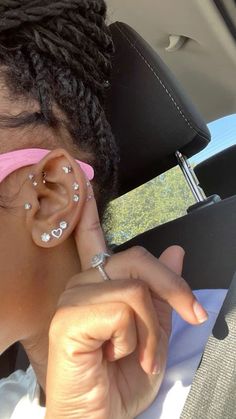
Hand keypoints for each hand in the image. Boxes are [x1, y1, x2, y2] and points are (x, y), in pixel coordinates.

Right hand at [45, 180, 207, 418]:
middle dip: (172, 291)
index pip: (94, 239)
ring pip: (134, 288)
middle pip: (137, 259)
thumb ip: (162, 291)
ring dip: (149, 329)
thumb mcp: (155, 333)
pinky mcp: (69, 317)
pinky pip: (121, 308)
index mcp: (100, 286)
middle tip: (190, 317)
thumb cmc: (121, 381)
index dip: (93, 213)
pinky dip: (132, 338)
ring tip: (134, 353)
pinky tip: (114, 355)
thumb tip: (175, 251)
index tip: (84, 186)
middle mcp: (82, 284)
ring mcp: (73, 299)